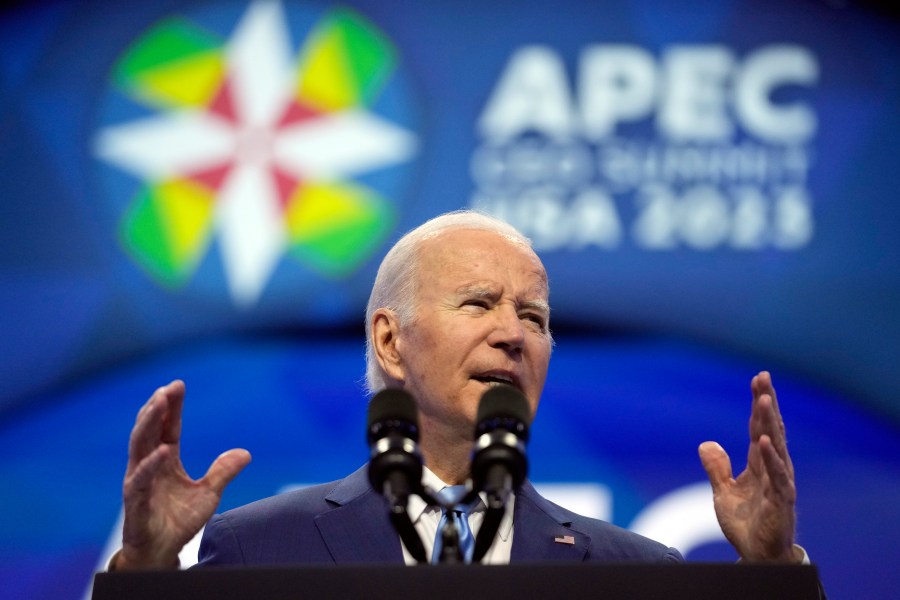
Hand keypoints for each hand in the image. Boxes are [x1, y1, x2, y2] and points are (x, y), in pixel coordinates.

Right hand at [116, 380, 250, 568]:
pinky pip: (140, 479)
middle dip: (158, 407)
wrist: (161, 552)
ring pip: (139, 446)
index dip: (173, 408)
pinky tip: (163, 449)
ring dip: (148, 423)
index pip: (168, 428)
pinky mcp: (134, 502)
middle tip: (169, 387)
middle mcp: (148, 466)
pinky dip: (151, 463)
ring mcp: (139, 482)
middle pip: (149, 430)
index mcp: (164, 460)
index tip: (179, 385)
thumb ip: (222, 472)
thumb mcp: (208, 493)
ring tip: (159, 403)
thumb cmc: (178, 522)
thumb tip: (245, 453)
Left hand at [699, 371, 799, 561]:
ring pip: (777, 447)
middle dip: (766, 403)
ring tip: (765, 400)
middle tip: (763, 378)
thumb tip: (705, 443)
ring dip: (770, 423)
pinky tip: (767, 441)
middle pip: (770, 429)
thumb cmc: (746, 525)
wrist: (757, 556)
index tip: (758, 379)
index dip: (758, 404)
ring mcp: (779, 484)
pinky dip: (772, 459)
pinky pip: (778, 477)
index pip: (759, 427)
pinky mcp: (781, 501)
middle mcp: (773, 469)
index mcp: (759, 464)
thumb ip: (717, 468)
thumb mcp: (723, 493)